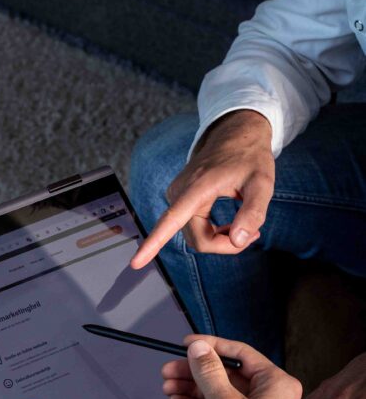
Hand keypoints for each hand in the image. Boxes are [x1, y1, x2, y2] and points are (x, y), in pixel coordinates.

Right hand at [131, 109, 274, 269]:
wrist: (235, 135)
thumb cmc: (249, 157)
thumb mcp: (263, 183)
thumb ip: (253, 212)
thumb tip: (239, 240)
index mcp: (197, 187)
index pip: (172, 220)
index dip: (153, 244)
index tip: (136, 263)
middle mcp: (180, 192)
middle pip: (197, 239)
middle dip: (224, 245)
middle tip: (253, 235)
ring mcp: (176, 195)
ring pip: (194, 237)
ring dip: (219, 240)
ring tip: (243, 226)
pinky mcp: (178, 199)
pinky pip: (192, 228)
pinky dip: (212, 233)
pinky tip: (229, 224)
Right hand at [161, 334, 303, 398]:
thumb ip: (208, 371)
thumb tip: (198, 348)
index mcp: (278, 384)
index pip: (240, 353)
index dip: (210, 346)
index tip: (186, 344)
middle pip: (228, 375)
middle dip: (195, 373)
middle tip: (169, 370)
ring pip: (222, 395)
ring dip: (194, 390)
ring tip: (167, 387)